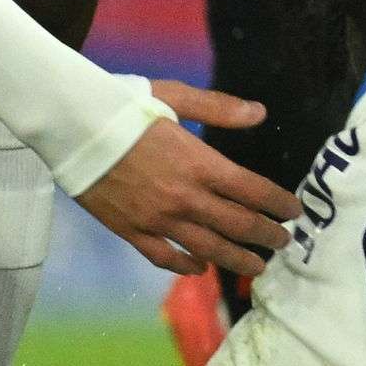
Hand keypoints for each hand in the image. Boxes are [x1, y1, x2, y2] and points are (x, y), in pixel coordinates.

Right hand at [76, 85, 290, 277]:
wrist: (71, 128)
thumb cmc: (123, 106)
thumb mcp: (175, 96)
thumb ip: (219, 108)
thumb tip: (260, 113)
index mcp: (200, 163)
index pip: (252, 191)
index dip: (278, 204)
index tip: (295, 213)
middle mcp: (184, 196)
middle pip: (237, 224)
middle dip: (266, 235)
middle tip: (284, 243)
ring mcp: (156, 218)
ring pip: (206, 248)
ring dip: (235, 259)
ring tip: (256, 267)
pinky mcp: (129, 230)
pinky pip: (162, 256)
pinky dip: (184, 266)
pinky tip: (199, 269)